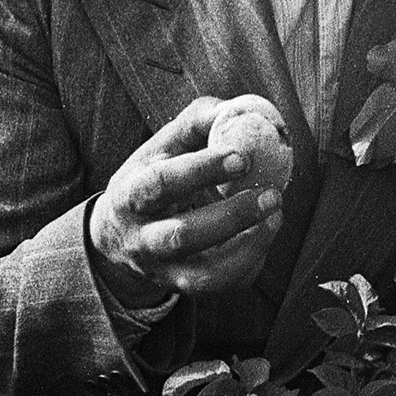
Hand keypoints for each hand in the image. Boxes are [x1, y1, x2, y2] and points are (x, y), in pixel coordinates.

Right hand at [88, 98, 284, 308]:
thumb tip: (241, 109)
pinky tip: (264, 234)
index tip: (242, 156)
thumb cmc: (151, 178)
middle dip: (232, 217)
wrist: (119, 236)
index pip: (160, 184)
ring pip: (205, 275)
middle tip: (272, 194)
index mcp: (130, 195)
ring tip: (276, 216)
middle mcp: (142, 239)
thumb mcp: (160, 147)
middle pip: (182, 236)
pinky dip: (251, 263)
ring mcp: (163, 270)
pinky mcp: (185, 286)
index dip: (201, 171)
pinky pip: (223, 285)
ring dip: (249, 248)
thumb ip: (197, 123)